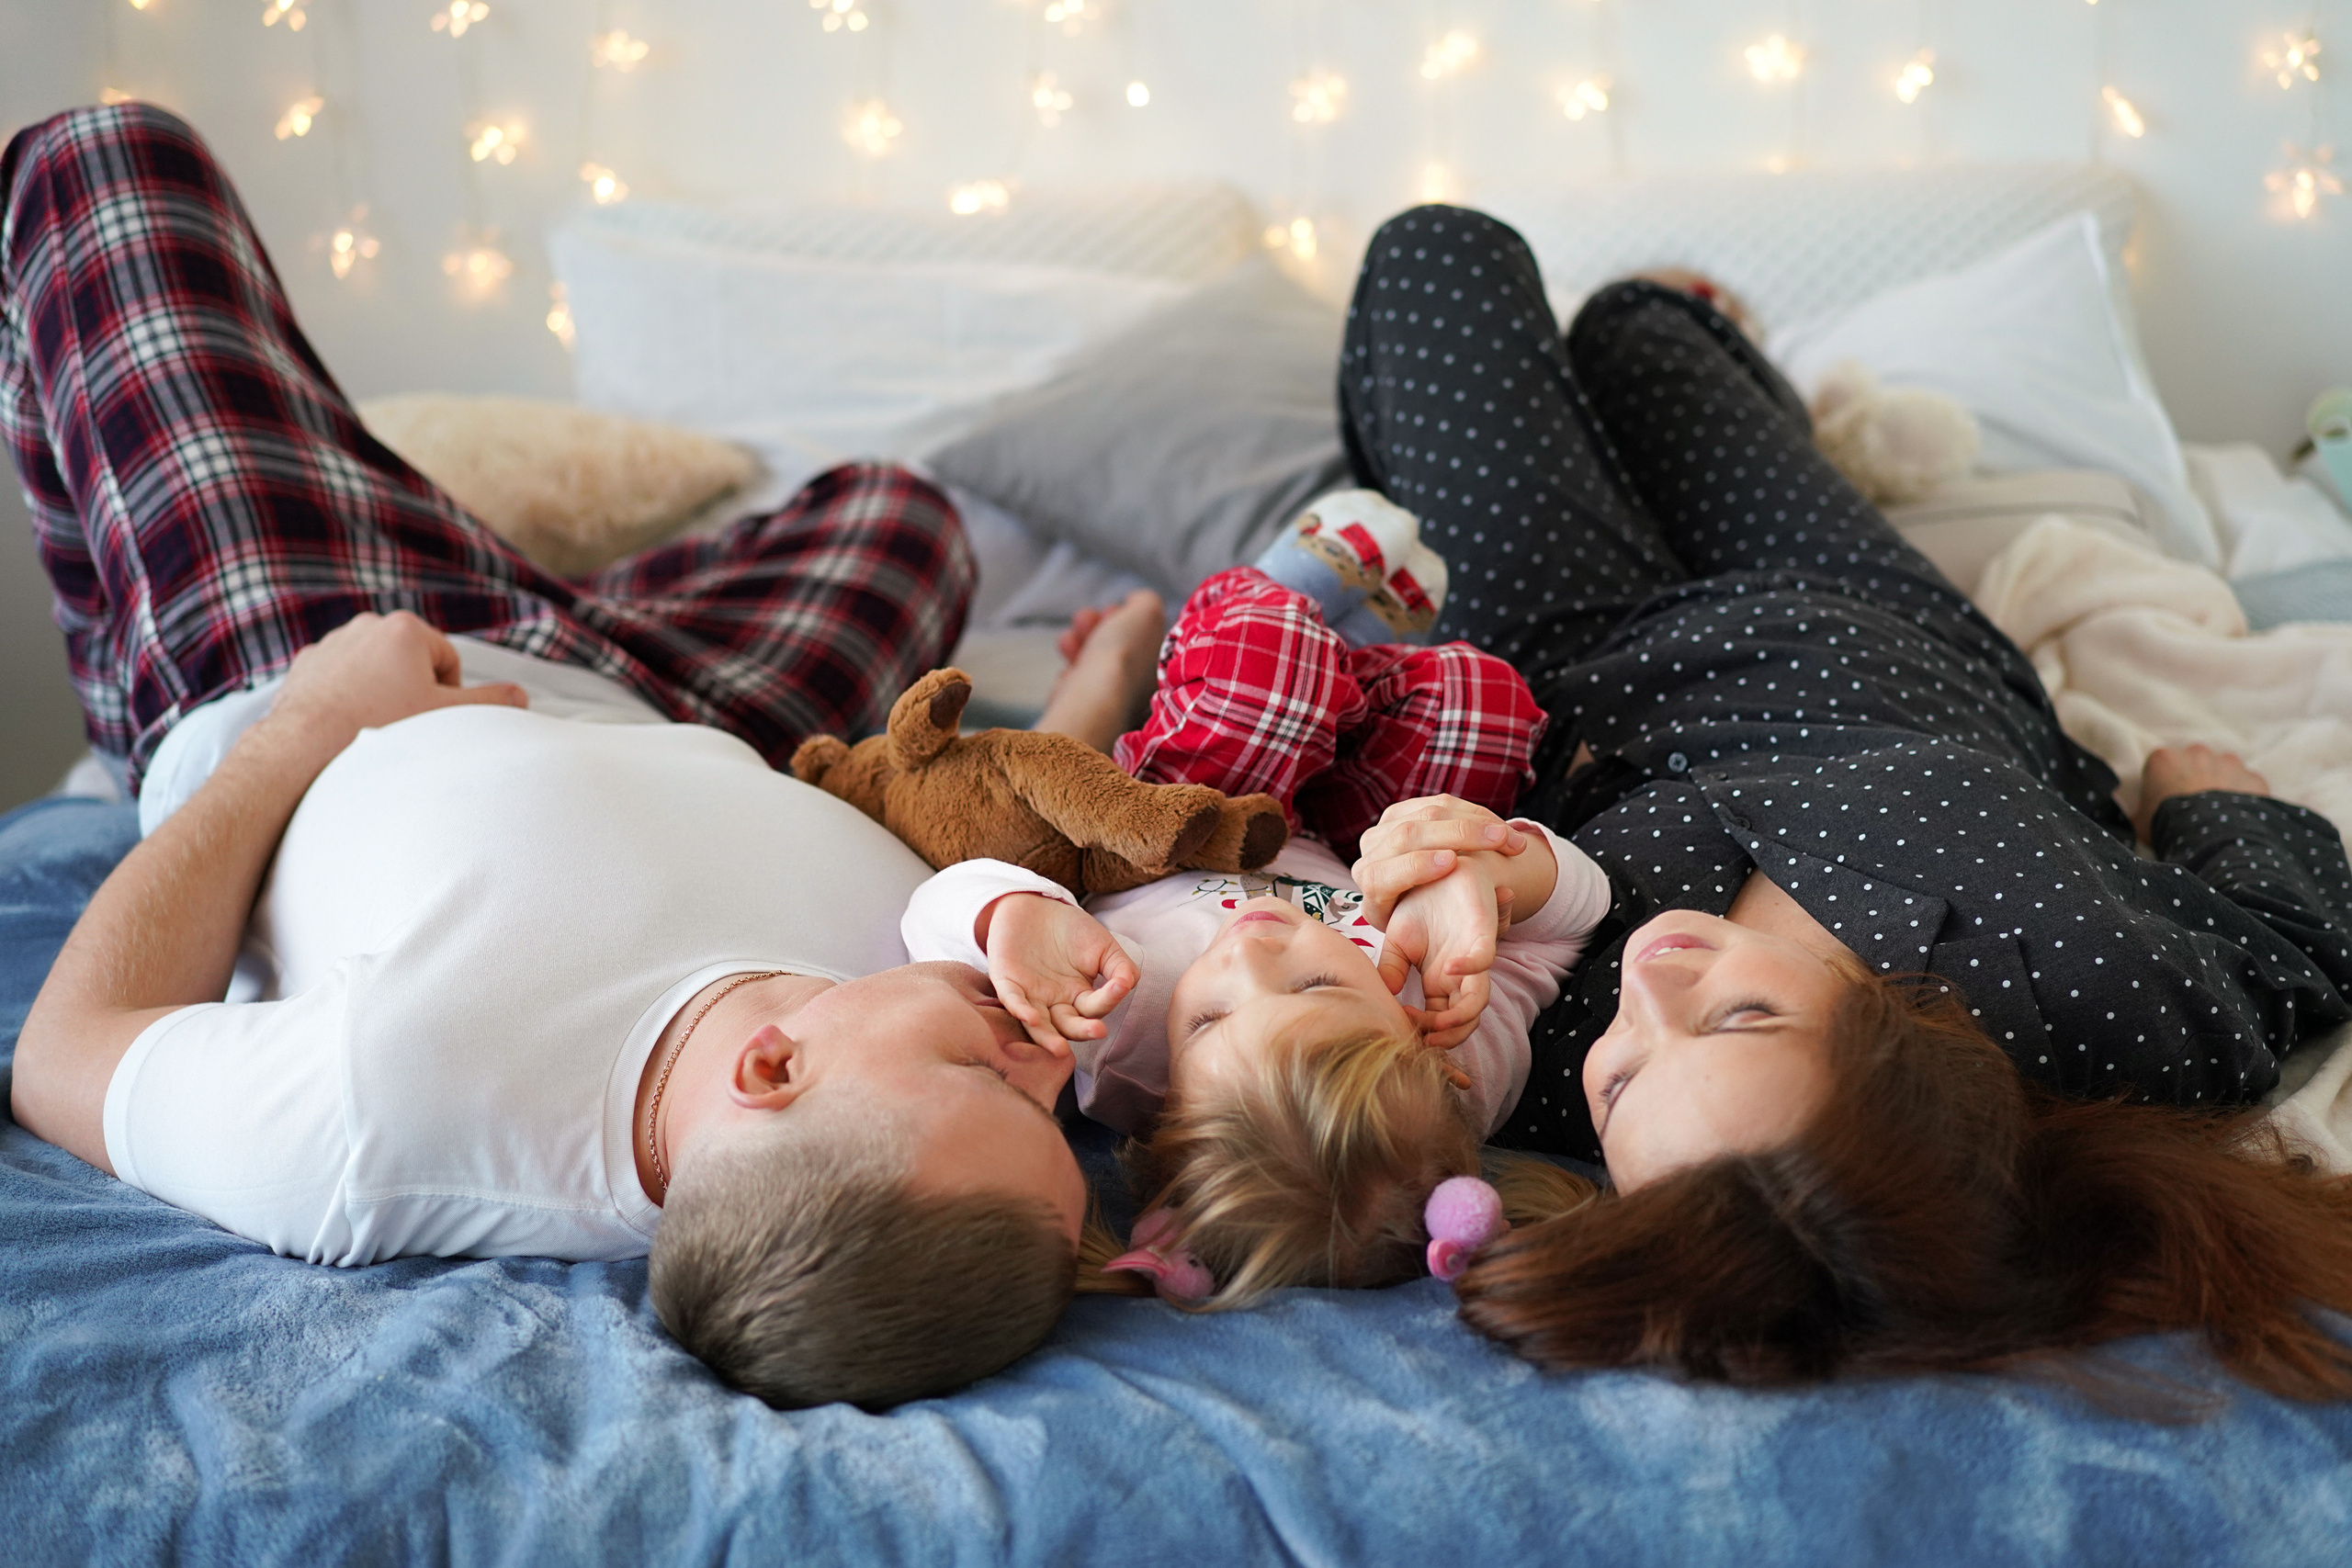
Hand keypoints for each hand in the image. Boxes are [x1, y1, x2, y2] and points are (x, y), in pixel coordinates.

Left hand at [266, 611, 525, 763]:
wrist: (306, 746)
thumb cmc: (379, 728)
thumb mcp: (449, 716)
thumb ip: (491, 703)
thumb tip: (520, 695)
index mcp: (405, 629)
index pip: (447, 660)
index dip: (446, 694)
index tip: (429, 718)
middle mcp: (366, 626)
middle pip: (410, 661)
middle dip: (411, 690)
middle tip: (404, 724)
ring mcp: (332, 643)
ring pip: (374, 671)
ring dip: (379, 693)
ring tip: (372, 726)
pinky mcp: (306, 664)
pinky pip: (340, 680)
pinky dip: (346, 698)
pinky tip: (345, 724)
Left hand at [980, 893, 1138, 1053]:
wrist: (1036, 905)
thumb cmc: (1072, 929)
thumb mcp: (1103, 946)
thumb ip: (1120, 967)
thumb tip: (1127, 985)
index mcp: (1079, 997)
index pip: (1095, 1008)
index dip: (1108, 998)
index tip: (1119, 986)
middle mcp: (1055, 1003)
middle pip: (1068, 1025)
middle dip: (1082, 1031)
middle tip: (1097, 1032)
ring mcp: (1030, 996)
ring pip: (1039, 1024)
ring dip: (1047, 1036)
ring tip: (1059, 1047)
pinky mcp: (1006, 982)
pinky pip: (1012, 1000)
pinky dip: (1020, 1010)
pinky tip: (1031, 1017)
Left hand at [1351, 795, 1527, 927]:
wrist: (1420, 897)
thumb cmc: (1432, 922)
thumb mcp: (1438, 935)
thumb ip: (1466, 924)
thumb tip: (1505, 894)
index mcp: (1372, 891)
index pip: (1383, 876)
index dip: (1416, 866)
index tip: (1452, 862)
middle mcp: (1370, 855)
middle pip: (1408, 835)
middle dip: (1459, 834)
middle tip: (1501, 839)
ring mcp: (1384, 828)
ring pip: (1427, 813)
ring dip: (1476, 821)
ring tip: (1510, 836)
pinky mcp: (1401, 810)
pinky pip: (1439, 803)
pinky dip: (1474, 813)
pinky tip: (1498, 825)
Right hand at [1379, 855, 1508, 1050]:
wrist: (1441, 867)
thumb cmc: (1421, 905)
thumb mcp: (1397, 941)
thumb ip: (1392, 968)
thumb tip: (1382, 994)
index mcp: (1437, 980)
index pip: (1437, 1020)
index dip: (1424, 1032)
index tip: (1402, 1027)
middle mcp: (1457, 975)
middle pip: (1462, 1020)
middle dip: (1446, 1037)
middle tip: (1423, 1038)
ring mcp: (1471, 957)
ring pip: (1477, 1001)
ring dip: (1459, 1018)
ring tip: (1435, 1022)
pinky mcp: (1482, 934)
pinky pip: (1484, 959)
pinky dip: (1470, 969)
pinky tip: (1448, 968)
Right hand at [2135, 743, 2270, 841]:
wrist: (2211, 838)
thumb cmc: (2169, 827)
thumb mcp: (2140, 822)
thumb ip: (2139, 811)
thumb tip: (2138, 814)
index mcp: (2163, 759)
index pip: (2160, 766)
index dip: (2162, 785)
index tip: (2164, 804)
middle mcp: (2197, 753)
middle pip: (2194, 761)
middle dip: (2194, 777)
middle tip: (2192, 806)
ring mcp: (2229, 763)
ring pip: (2224, 768)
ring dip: (2221, 783)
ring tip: (2218, 812)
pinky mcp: (2253, 778)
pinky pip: (2248, 785)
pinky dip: (2245, 797)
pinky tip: (2239, 816)